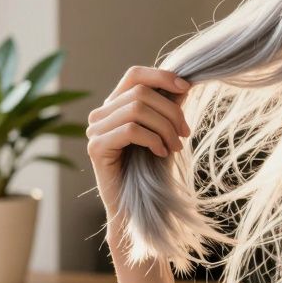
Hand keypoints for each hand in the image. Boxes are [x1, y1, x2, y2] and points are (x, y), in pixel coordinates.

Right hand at [85, 65, 191, 216]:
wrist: (139, 208)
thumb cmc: (151, 170)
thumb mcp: (165, 132)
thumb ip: (169, 108)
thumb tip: (184, 83)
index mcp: (115, 106)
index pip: (135, 74)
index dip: (161, 76)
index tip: (186, 87)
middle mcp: (100, 114)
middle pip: (140, 92)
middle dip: (170, 110)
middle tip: (185, 133)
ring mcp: (95, 130)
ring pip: (136, 109)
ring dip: (165, 127)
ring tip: (175, 146)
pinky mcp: (95, 147)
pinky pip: (130, 130)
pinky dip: (152, 139)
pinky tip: (160, 153)